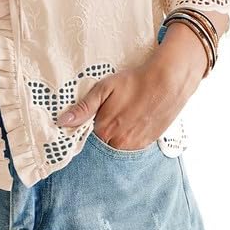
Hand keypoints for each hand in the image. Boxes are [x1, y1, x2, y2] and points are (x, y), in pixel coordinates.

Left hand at [56, 23, 206, 149]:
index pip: (86, 139)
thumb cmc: (134, 82)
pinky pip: (131, 148)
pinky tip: (131, 123)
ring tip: (121, 119)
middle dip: (101, 135)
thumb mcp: (104, 89)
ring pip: (116, 148)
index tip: (89, 122)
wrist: (167, 82)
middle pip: (101, 145)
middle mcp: (118, 143)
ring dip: (115, 138)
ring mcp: (134, 145)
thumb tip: (62, 121)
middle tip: (109, 117)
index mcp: (104, 130)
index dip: (86, 130)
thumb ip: (83, 108)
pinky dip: (128, 139)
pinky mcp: (147, 143)